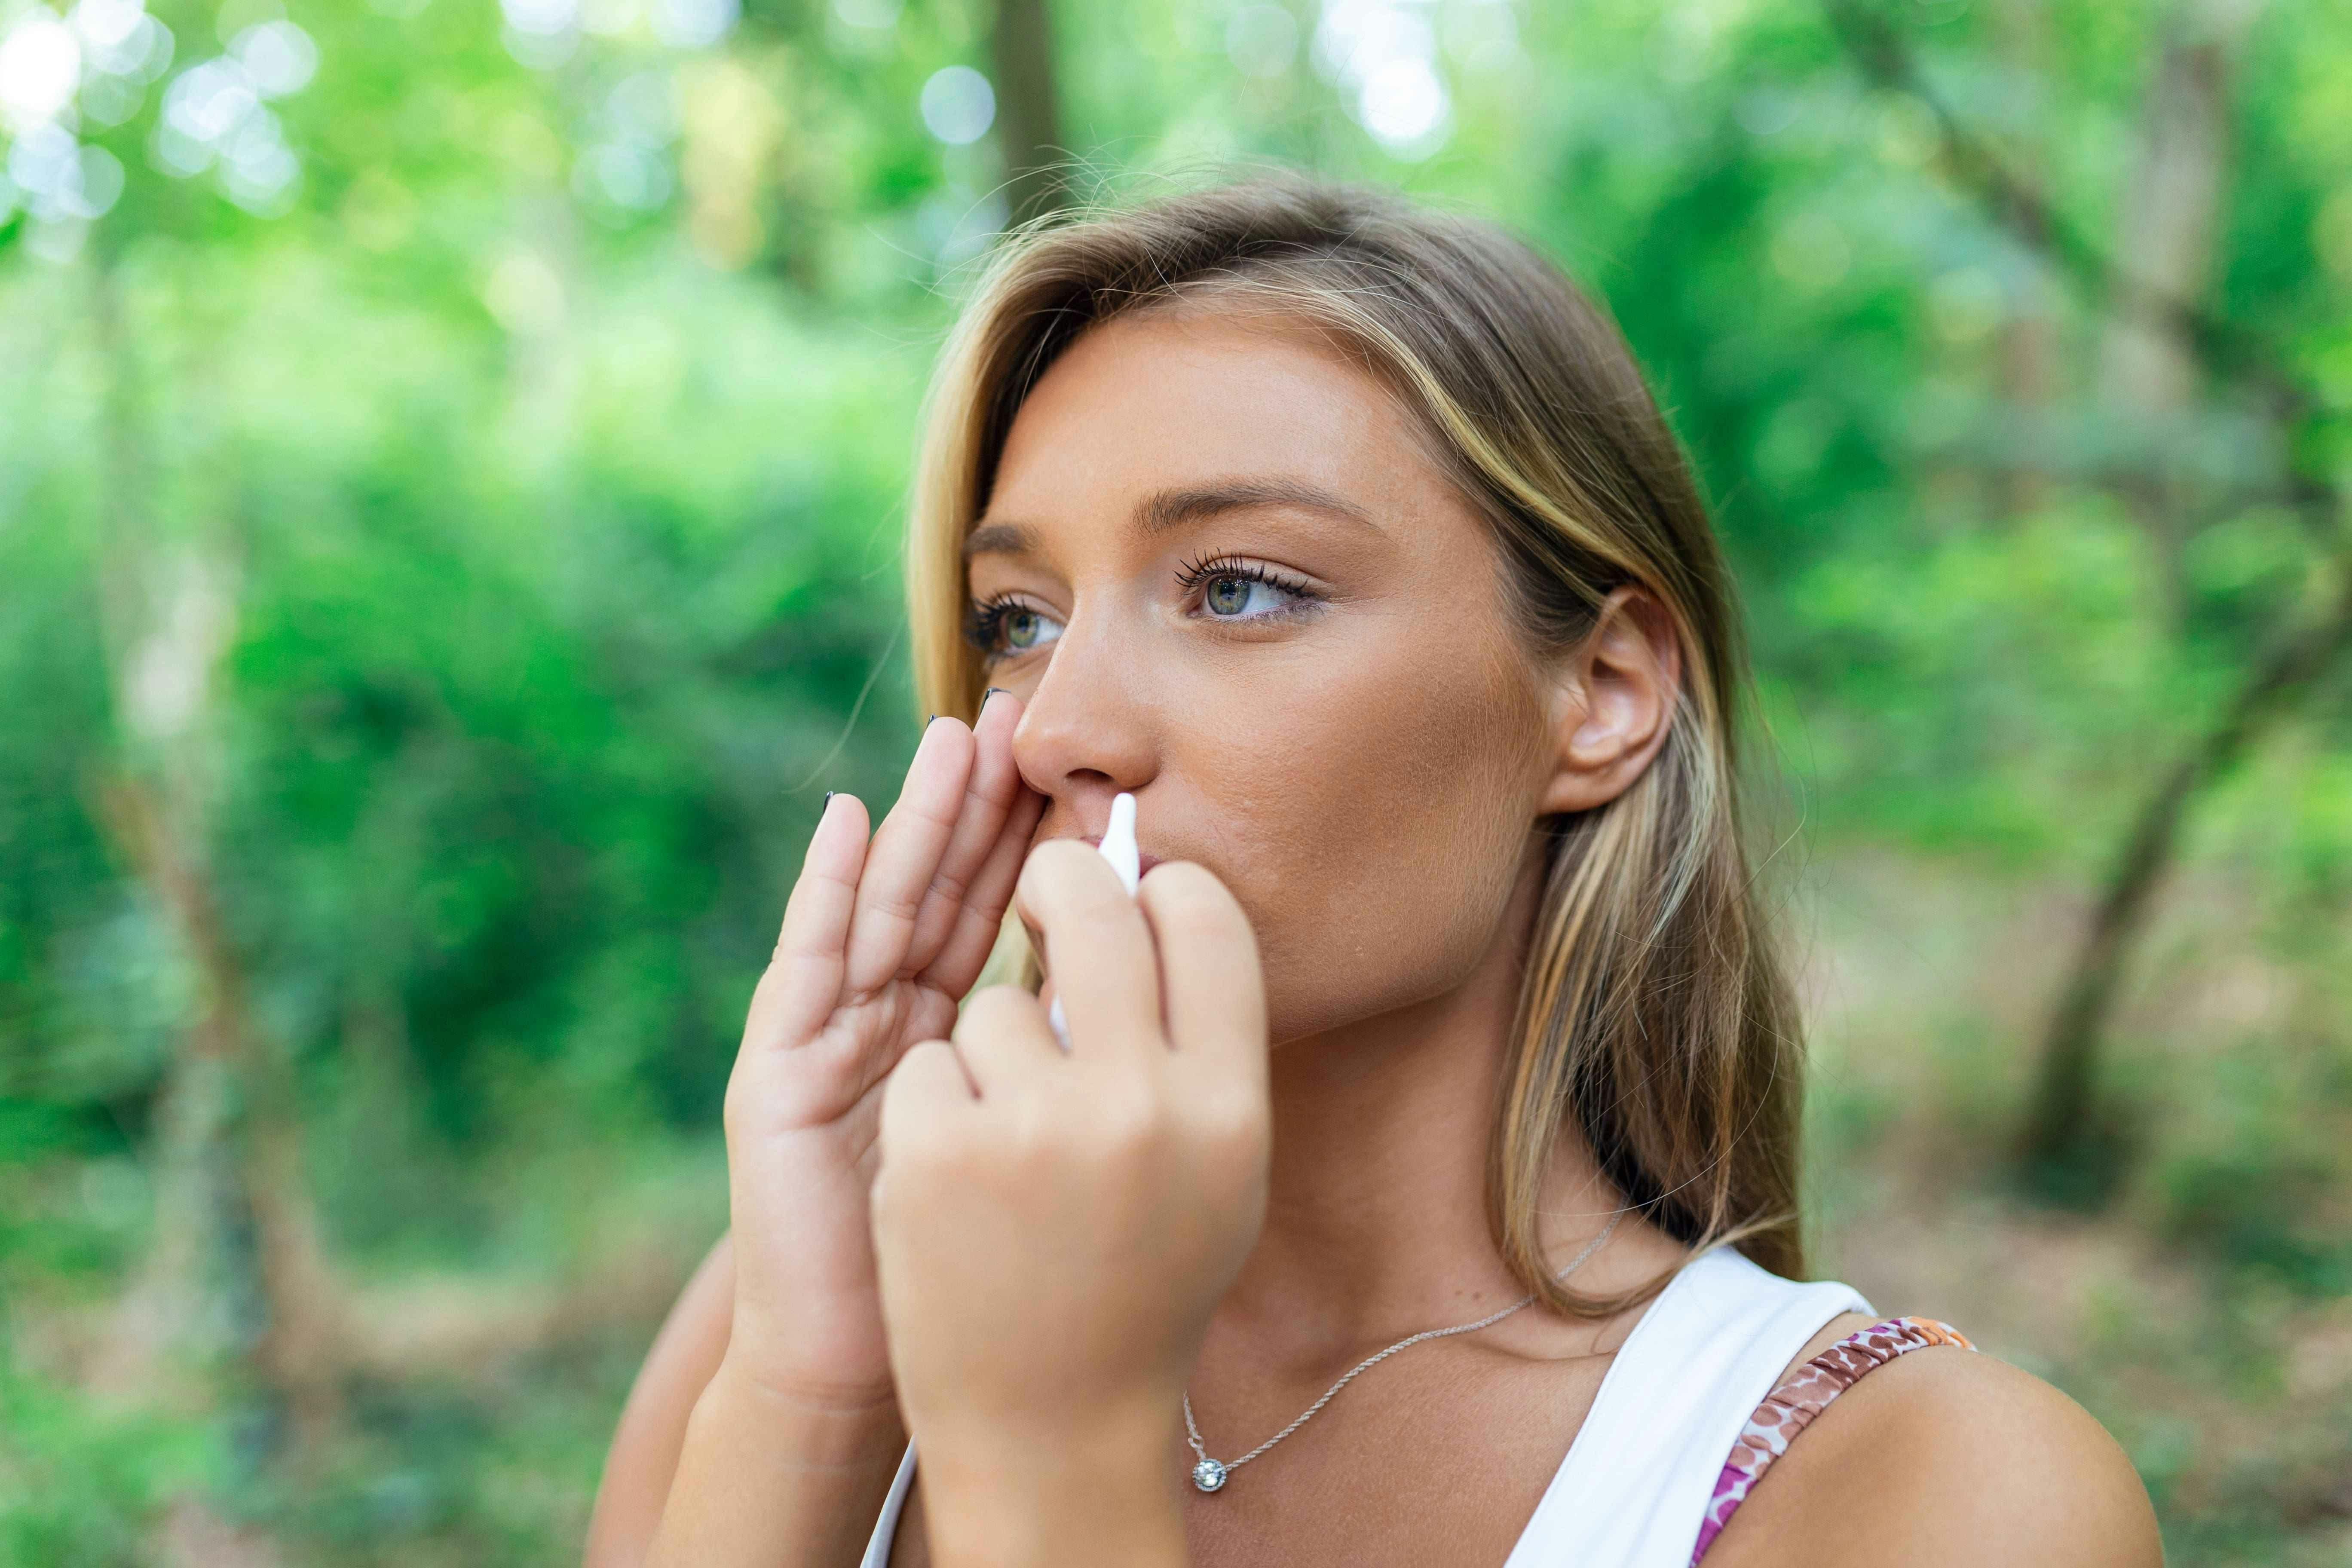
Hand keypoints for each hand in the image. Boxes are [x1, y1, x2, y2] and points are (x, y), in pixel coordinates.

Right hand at [718, 695, 1043, 1409]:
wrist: (866, 1362)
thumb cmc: (964, 1267)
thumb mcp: (1027, 1149)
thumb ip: (1059, 1068)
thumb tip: (1144, 995)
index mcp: (949, 1034)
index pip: (999, 917)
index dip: (1035, 840)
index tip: (1082, 767)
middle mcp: (887, 1020)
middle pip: (941, 890)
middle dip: (980, 802)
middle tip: (1020, 712)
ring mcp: (830, 1039)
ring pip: (883, 906)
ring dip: (918, 819)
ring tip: (951, 738)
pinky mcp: (780, 1071)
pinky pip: (807, 967)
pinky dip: (823, 891)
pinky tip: (847, 823)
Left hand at [868, 840, 1270, 1557]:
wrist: (1053, 1419)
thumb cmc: (1136, 1275)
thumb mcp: (1211, 1169)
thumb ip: (1192, 1047)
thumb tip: (1155, 903)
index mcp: (1228, 1103)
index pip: (1206, 920)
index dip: (1163, 889)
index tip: (1132, 897)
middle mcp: (1143, 1104)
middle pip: (1093, 905)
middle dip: (1057, 883)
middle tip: (1040, 896)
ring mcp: (1035, 1125)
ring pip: (993, 1001)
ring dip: (990, 1052)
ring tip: (1012, 1150)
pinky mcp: (939, 1150)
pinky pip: (930, 1061)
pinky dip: (936, 1110)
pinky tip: (961, 1186)